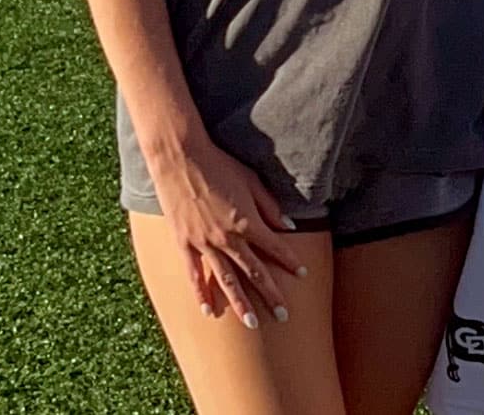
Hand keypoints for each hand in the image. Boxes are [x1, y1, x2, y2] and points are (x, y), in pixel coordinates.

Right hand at [145, 134, 305, 328]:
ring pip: (226, 280)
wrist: (180, 158)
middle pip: (253, 272)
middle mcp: (227, 238)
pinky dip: (201, 293)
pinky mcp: (184, 243)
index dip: (290, 261)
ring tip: (252, 324)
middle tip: (284, 316)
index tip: (303, 275)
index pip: (275, 247)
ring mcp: (204, 243)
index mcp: (247, 221)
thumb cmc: (220, 165)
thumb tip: (289, 227)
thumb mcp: (251, 181)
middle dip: (270, 295)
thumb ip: (270, 206)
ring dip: (240, 303)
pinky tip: (209, 311)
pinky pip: (194, 274)